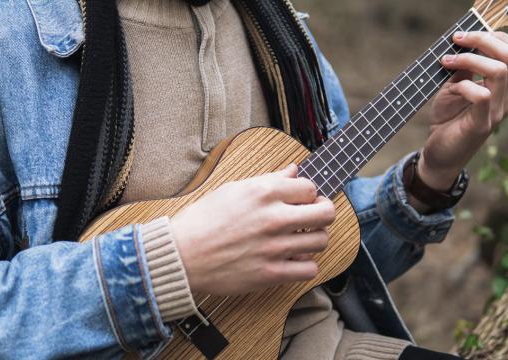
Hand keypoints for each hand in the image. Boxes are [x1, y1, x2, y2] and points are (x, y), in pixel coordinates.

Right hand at [170, 164, 334, 295]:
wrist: (181, 255)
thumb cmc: (202, 221)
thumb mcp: (234, 189)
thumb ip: (269, 179)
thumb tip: (293, 170)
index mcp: (263, 192)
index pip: (310, 188)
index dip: (309, 193)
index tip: (304, 199)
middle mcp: (273, 218)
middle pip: (326, 213)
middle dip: (323, 212)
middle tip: (314, 216)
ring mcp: (274, 247)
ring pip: (321, 241)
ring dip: (315, 238)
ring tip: (302, 238)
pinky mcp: (271, 273)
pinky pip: (309, 269)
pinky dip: (306, 264)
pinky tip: (293, 258)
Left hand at [418, 31, 507, 192]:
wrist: (439, 155)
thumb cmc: (447, 121)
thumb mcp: (454, 88)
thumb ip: (463, 69)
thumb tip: (464, 44)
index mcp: (505, 88)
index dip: (494, 37)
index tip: (464, 37)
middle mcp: (507, 98)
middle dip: (484, 40)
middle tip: (457, 41)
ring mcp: (497, 112)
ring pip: (500, 71)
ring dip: (470, 59)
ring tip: (446, 61)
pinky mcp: (481, 125)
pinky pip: (482, 95)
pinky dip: (464, 85)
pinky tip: (450, 89)